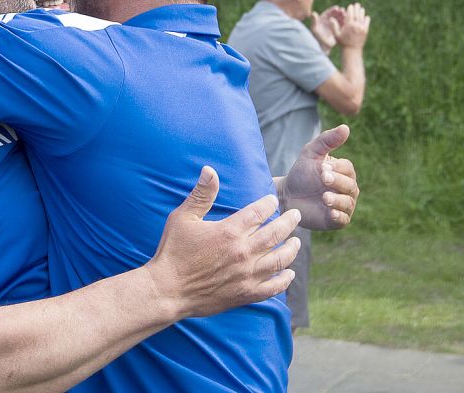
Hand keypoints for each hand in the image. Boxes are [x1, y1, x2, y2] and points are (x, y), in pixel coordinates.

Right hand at [144, 167, 300, 319]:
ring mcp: (247, 275)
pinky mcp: (245, 294)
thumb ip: (201, 194)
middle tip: (296, 215)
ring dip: (291, 249)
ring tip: (296, 242)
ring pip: (279, 260)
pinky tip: (289, 274)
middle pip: (276, 234)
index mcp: (229, 232)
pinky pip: (273, 287)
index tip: (273, 200)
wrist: (167, 290)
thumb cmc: (173, 251)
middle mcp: (243, 252)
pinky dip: (284, 280)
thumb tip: (210, 170)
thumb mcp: (183, 218)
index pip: (258, 213)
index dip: (269, 204)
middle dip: (289, 222)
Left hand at [279, 125, 357, 229]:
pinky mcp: (335, 221)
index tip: (322, 168)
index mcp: (344, 172)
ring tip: (324, 197)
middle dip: (337, 182)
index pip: (348, 169)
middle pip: (350, 186)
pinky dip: (338, 215)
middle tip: (323, 179)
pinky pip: (343, 219)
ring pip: (347, 203)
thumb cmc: (300, 173)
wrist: (286, 195)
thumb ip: (327, 140)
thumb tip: (346, 127)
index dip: (337, 169)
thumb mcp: (311, 153)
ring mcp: (343, 205)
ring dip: (337, 199)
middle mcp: (347, 189)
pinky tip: (330, 212)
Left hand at [311, 6, 343, 53]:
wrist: (322, 45)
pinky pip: (343, 24)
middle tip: (343, 10)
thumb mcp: (315, 28)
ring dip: (343, 16)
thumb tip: (313, 13)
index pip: (329, 12)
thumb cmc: (317, 37)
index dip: (333, 10)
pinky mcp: (339, 29)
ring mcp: (334, 24)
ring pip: (340, 18)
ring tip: (346, 15)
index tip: (337, 8)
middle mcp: (329, 20)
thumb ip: (314, 21)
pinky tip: (349, 21)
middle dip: (339, 12)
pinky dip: (345, 22)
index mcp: (323, 18)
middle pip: (335, 14)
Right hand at [336, 3, 369, 47]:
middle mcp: (356, 25)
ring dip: (362, 12)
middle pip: (357, 14)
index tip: (350, 6)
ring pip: (362, 17)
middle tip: (356, 4)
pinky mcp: (366, 30)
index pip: (350, 14)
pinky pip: (367, 22)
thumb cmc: (343, 42)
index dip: (350, 9)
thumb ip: (334, 26)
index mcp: (349, 25)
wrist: (352, 49)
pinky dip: (366, 18)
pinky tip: (365, 16)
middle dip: (357, 8)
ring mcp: (362, 27)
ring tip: (361, 9)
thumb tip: (331, 18)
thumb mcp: (336, 35)